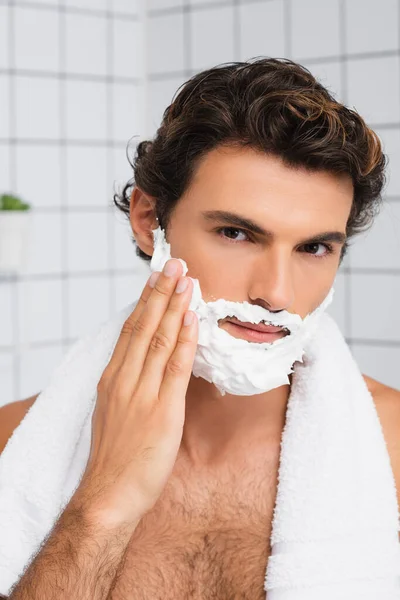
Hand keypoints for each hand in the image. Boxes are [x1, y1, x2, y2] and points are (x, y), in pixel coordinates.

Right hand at [72, 259, 197, 529]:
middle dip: (161, 292)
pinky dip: (183, 339)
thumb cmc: (115, 456)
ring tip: (186, 279)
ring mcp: (141, 392)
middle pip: (144, 326)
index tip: (156, 278)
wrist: (108, 494)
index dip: (145, 301)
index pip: (130, 330)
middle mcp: (124, 379)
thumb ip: (130, 383)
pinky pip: (174, 366)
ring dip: (174, 306)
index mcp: (112, 378)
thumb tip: (149, 361)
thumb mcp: (114, 411)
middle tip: (174, 264)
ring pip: (159, 339)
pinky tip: (190, 318)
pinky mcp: (162, 409)